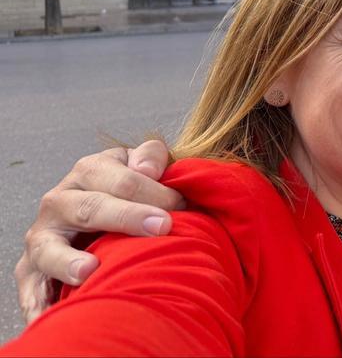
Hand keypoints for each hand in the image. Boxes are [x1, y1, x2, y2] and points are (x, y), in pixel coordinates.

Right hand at [14, 139, 184, 323]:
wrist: (93, 214)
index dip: (155, 191)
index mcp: (89, 171)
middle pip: (90, 207)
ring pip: (50, 248)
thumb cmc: (126, 191)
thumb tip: (148, 167)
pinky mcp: (31, 269)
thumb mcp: (140, 165)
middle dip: (126, 217)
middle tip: (161, 227)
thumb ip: (150, 157)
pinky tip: (50, 313)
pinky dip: (38, 301)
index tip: (182, 205)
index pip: (122, 179)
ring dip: (68, 261)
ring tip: (89, 270)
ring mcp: (42, 237)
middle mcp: (60, 201)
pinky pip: (32, 287)